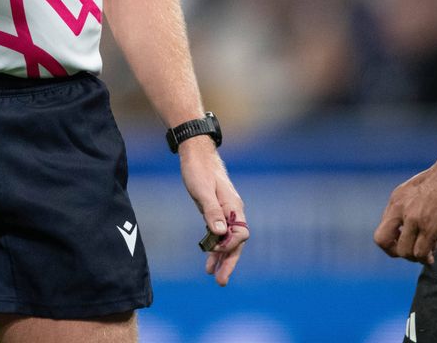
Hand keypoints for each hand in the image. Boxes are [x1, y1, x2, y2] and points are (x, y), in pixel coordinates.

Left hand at [178, 137, 248, 285]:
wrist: (196, 154)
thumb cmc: (199, 170)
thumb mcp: (202, 191)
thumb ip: (212, 212)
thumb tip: (220, 233)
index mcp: (234, 206)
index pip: (240, 234)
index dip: (229, 246)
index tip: (214, 249)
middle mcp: (233, 211)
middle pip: (236, 242)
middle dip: (229, 262)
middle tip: (221, 281)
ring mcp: (225, 212)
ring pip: (227, 240)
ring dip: (222, 258)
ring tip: (214, 276)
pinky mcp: (216, 212)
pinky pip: (219, 234)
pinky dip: (215, 247)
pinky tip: (209, 260)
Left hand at [374, 161, 436, 264]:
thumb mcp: (414, 191)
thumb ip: (408, 210)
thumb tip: (410, 233)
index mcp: (396, 201)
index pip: (381, 231)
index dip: (391, 243)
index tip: (405, 242)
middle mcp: (401, 210)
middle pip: (383, 241)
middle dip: (395, 252)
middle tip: (411, 252)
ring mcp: (414, 219)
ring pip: (404, 251)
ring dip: (415, 257)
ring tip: (428, 253)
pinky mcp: (431, 226)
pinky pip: (421, 251)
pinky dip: (426, 258)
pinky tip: (432, 255)